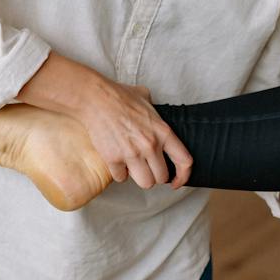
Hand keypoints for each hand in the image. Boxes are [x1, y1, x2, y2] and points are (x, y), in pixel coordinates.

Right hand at [75, 79, 192, 190]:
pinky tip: (116, 161)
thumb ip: (154, 112)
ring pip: (145, 183)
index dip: (183, 176)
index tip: (176, 181)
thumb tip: (154, 113)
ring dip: (139, 177)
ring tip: (132, 166)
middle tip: (146, 167)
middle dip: (154, 174)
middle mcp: (150, 145)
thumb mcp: (146, 99)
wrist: (95, 98)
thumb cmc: (118, 96)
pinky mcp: (113, 159)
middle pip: (161, 177)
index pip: (184, 161)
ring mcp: (132, 153)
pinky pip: (121, 178)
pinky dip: (119, 173)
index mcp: (163, 131)